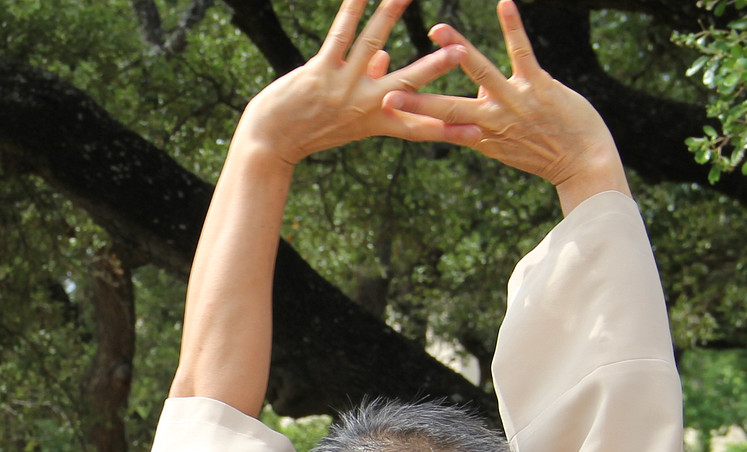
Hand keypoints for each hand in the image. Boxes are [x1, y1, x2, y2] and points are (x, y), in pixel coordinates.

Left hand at [230, 0, 466, 166]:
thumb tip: (386, 57)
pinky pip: (340, 34)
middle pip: (407, 83)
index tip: (478, 133)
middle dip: (434, 67)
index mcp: (375, 122)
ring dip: (390, 15)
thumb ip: (371, 86)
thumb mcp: (345, 118)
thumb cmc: (308, 128)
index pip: (419, 127)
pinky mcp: (318, 73)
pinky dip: (352, 9)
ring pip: (372, 44)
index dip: (448, 131)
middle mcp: (363, 105)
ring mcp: (341, 87)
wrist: (268, 143)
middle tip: (461, 53)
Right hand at [383, 1, 624, 207]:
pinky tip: (503, 4)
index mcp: (481, 136)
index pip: (440, 125)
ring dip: (458, 50)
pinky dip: (512, 27)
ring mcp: (516, 102)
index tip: (384, 109)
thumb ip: (485, 122)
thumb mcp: (506, 145)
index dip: (412, 117)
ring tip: (438, 30)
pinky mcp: (540, 86)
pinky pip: (521, 52)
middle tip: (389, 93)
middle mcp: (493, 120)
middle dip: (417, 100)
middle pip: (448, 108)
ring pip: (481, 73)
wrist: (585, 161)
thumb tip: (472, 96)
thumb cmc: (545, 152)